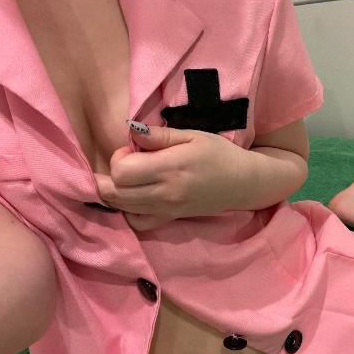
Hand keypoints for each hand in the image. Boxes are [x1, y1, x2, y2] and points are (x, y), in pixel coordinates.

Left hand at [94, 126, 252, 230]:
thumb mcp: (193, 135)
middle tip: (129, 162)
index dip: (119, 157)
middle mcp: (165, 193)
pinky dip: (128, 211)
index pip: (122, 171)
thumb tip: (131, 130)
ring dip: (116, 191)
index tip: (134, 149)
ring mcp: (166, 210)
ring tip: (131, 176)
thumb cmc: (219, 154)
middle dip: (111, 175)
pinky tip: (135, 197)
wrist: (243, 182)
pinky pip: (137, 222)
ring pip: (121, 207)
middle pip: (114, 193)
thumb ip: (160, 135)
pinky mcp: (170, 219)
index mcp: (170, 168)